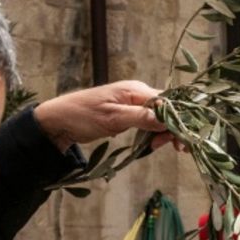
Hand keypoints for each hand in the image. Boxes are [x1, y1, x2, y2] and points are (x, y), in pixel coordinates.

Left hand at [31, 80, 172, 151]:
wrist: (59, 121)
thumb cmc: (82, 115)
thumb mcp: (113, 118)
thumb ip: (141, 117)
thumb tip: (167, 120)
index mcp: (136, 89)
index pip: (168, 102)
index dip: (177, 120)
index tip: (180, 140)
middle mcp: (138, 93)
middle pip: (167, 109)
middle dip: (173, 129)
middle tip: (175, 149)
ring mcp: (133, 103)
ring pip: (160, 117)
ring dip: (163, 132)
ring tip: (157, 147)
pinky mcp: (128, 114)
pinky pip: (149, 121)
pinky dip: (153, 133)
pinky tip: (152, 143)